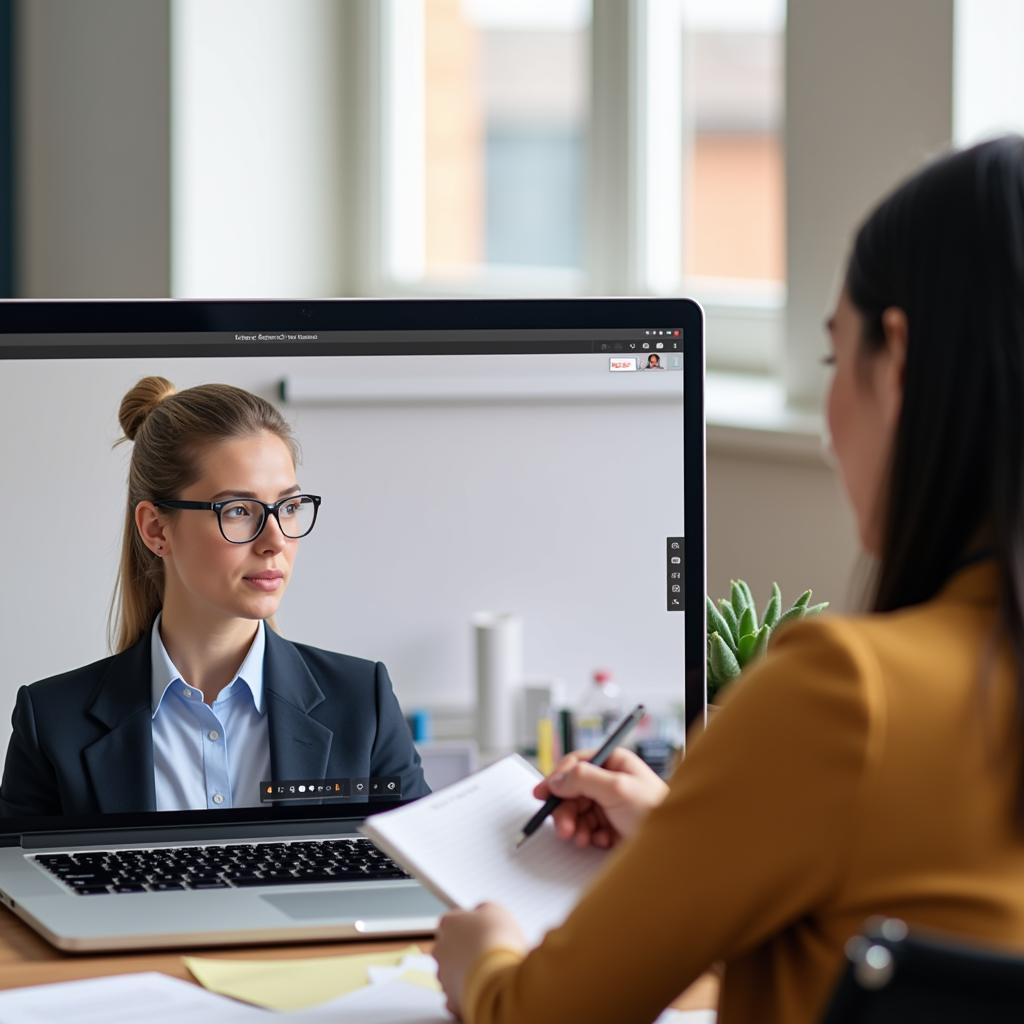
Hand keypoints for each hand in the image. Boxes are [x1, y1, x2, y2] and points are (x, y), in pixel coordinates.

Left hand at [433, 903, 526, 1019]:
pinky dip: (470, 994)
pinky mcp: (451, 999)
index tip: (483, 930)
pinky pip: (458, 996)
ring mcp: (444, 975)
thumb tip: (482, 914)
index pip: (453, 922)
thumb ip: (484, 911)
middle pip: (451, 948)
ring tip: (491, 972)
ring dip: (467, 973)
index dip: (470, 926)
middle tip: (488, 952)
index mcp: (448, 924)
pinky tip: (485, 989)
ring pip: (453, 973)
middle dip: (466, 951)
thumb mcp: (497, 911)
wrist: (497, 977)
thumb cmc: (497, 940)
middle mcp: (440, 949)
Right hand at [532, 747, 668, 848]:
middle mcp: (610, 780)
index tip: (542, 793)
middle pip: (572, 790)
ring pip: (577, 811)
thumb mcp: (617, 789)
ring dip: (575, 826)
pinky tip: (599, 841)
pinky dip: (588, 837)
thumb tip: (556, 778)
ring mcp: (610, 803)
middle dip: (566, 810)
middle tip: (564, 829)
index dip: (557, 777)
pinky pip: (587, 828)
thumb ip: (583, 779)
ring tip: (582, 839)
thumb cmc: (655, 812)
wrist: (674, 846)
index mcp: (614, 762)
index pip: (576, 763)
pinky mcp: (610, 825)